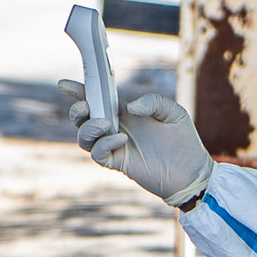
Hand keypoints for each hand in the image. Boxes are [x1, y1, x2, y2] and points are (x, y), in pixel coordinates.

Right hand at [59, 82, 214, 206]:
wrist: (191, 172)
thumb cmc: (184, 141)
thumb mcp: (173, 112)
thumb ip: (153, 102)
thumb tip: (129, 107)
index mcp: (125, 112)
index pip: (98, 99)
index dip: (80, 91)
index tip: (65, 84)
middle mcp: (116, 128)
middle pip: (84, 118)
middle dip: (78, 110)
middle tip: (86, 107)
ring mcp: (115, 146)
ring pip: (84, 137)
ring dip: (88, 128)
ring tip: (106, 124)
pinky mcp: (118, 163)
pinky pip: (98, 154)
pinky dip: (103, 144)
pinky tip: (120, 140)